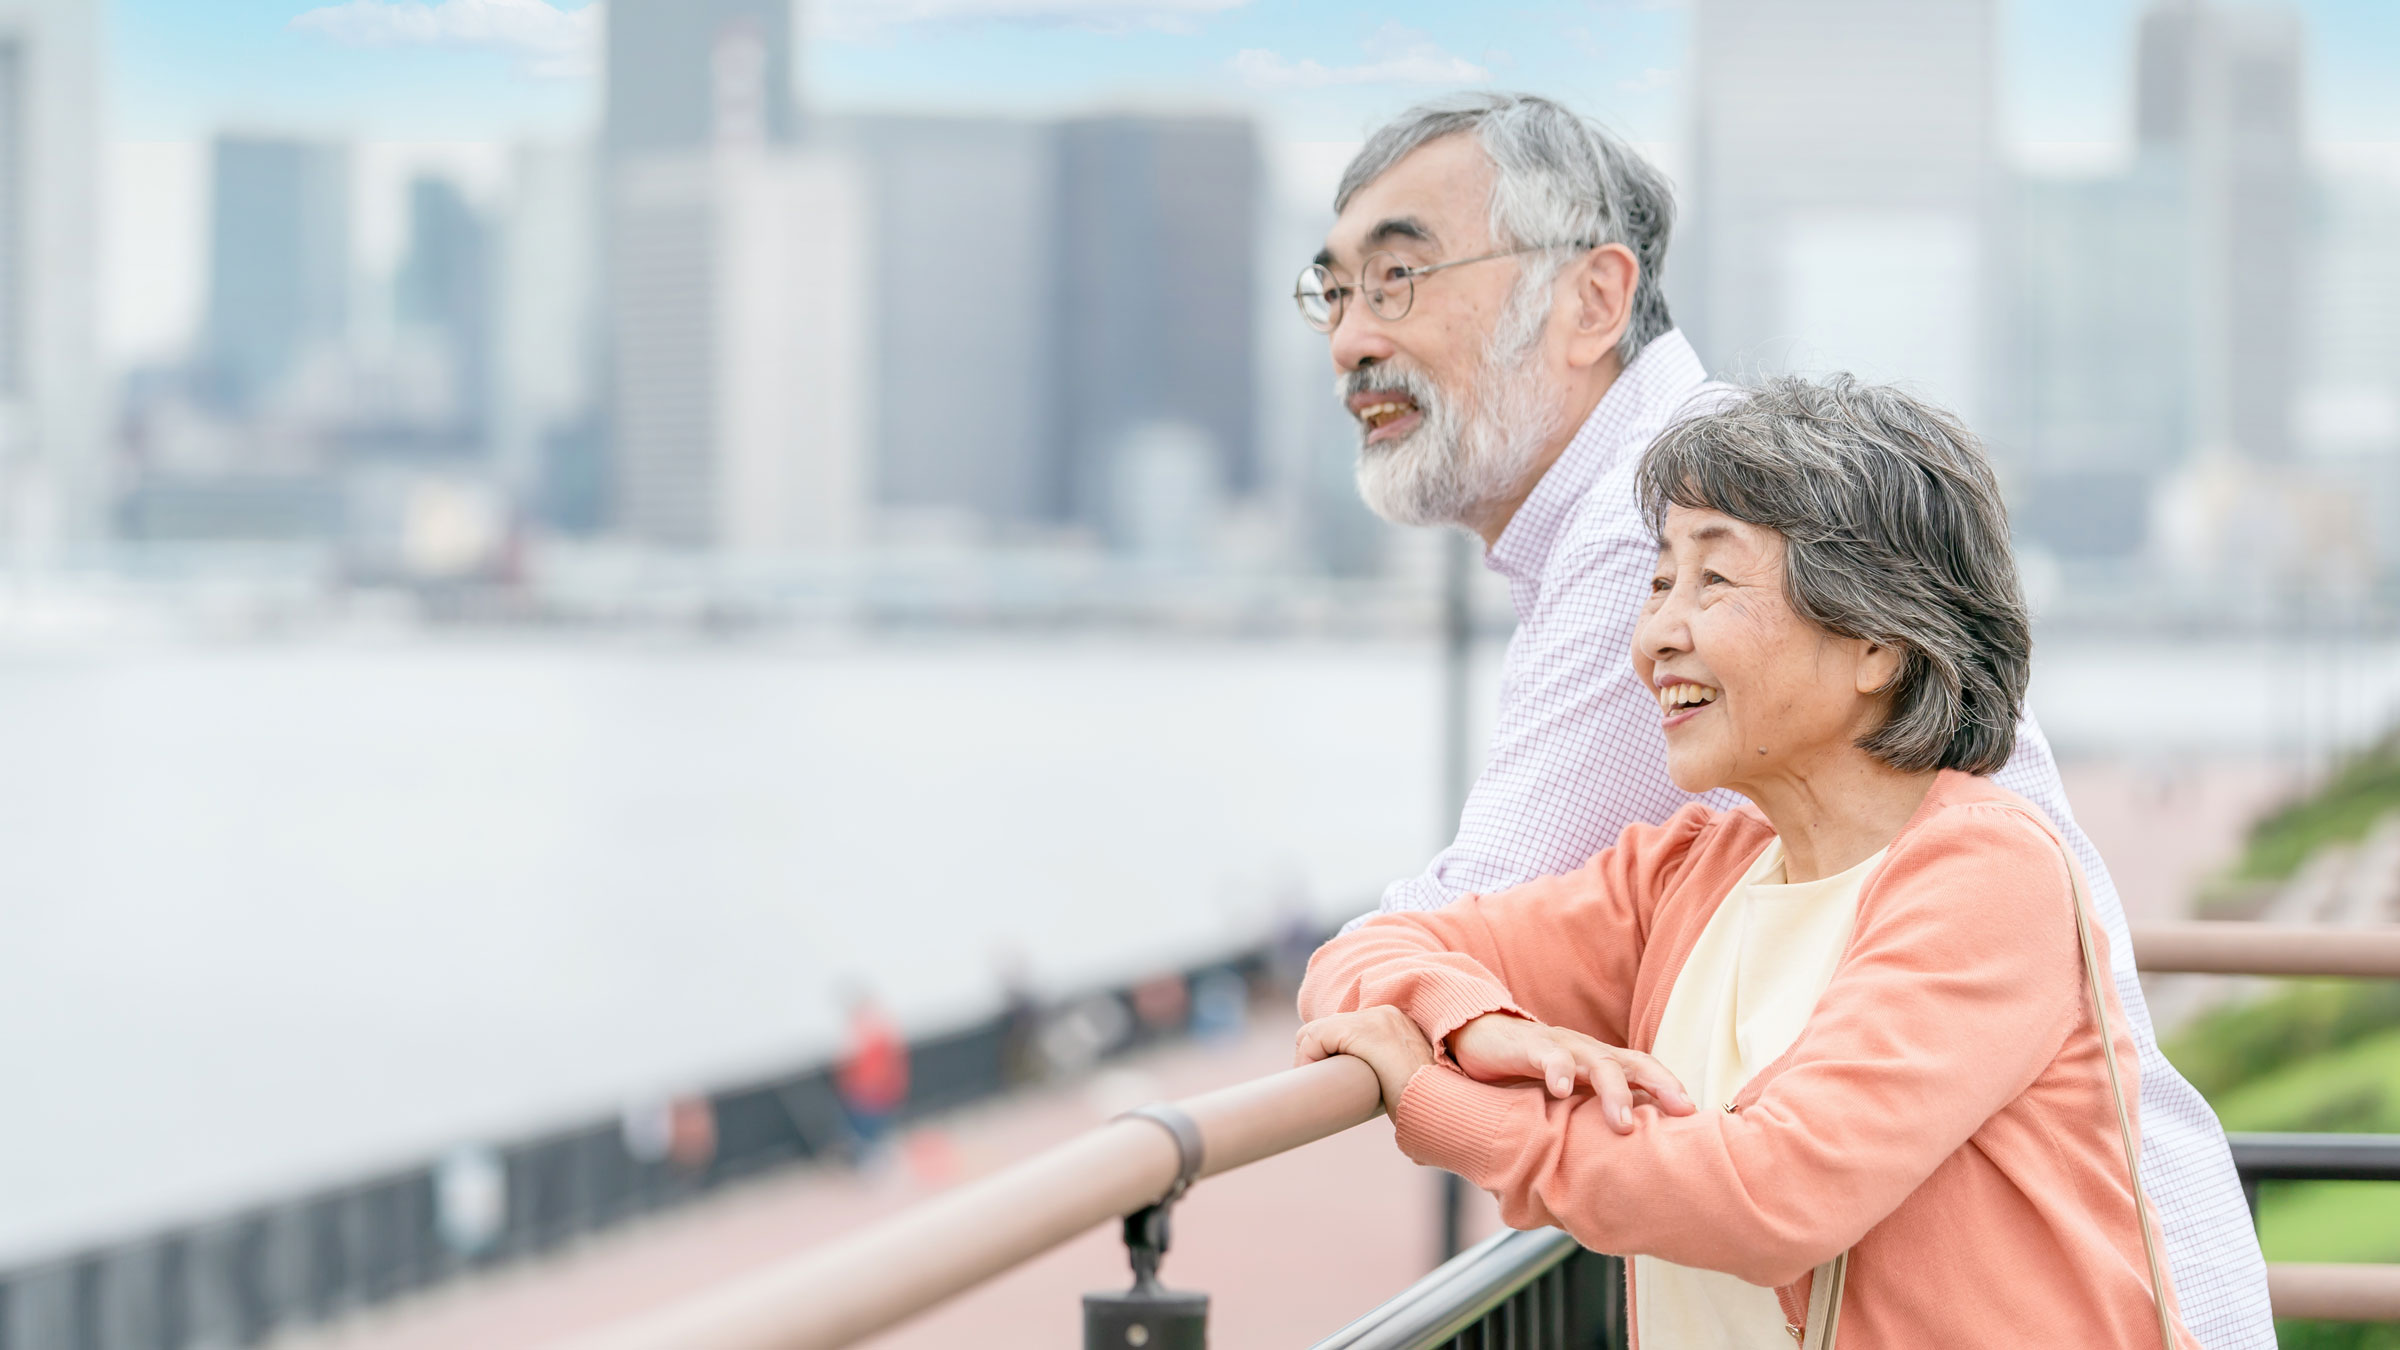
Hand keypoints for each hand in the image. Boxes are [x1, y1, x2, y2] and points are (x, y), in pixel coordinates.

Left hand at [1294, 1006, 1435, 1110]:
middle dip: (1316, 1055)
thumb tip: (1370, 1096)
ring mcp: (1372, 1019)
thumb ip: (1386, 1073)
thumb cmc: (1425, 1106)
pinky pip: (1314, 1038)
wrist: (1443, 1109)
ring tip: (1318, 1089)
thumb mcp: (1404, 1080)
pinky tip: (1315, 1082)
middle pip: (1326, 1027)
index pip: (1344, 1029)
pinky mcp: (1360, 1030)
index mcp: (1394, 1023)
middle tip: (1321, 1087)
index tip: (1329, 1081)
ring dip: (1310, 1060)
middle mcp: (1383, 1013)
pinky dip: (1305, 1060)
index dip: (1329, 1054)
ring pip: (1315, 1031)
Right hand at [1447, 1013, 1694, 1132]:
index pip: (1643, 1069)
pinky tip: (1560, 1090)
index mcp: (1599, 1062)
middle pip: (1631, 1063)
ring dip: (1613, 1090)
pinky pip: (1548, 1055)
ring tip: (1622, 1121)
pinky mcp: (1528, 1046)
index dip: (1669, 1086)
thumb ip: (1588, 1118)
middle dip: (1658, 1085)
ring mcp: (1559, 1046)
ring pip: (1596, 1061)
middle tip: (1677, 1111)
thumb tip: (1615, 1166)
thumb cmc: (1525, 1071)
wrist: (1478, 1036)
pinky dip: (1557, 1071)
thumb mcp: (1564, 1094)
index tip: (1692, 1114)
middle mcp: (1586, 1051)